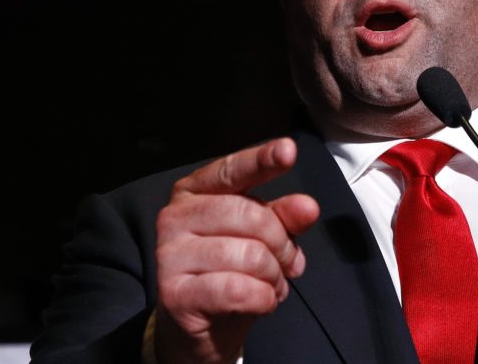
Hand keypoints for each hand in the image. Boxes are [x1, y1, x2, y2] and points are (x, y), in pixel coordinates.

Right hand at [153, 138, 319, 363]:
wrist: (203, 327)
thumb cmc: (233, 270)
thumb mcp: (263, 238)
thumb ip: (283, 217)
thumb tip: (307, 207)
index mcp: (195, 191)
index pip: (232, 170)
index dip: (261, 160)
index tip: (288, 151)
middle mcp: (175, 216)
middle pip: (251, 215)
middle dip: (283, 243)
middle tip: (290, 264)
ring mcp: (169, 254)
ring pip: (249, 255)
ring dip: (275, 276)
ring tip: (273, 285)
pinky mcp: (173, 293)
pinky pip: (237, 289)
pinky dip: (263, 298)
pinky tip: (262, 302)